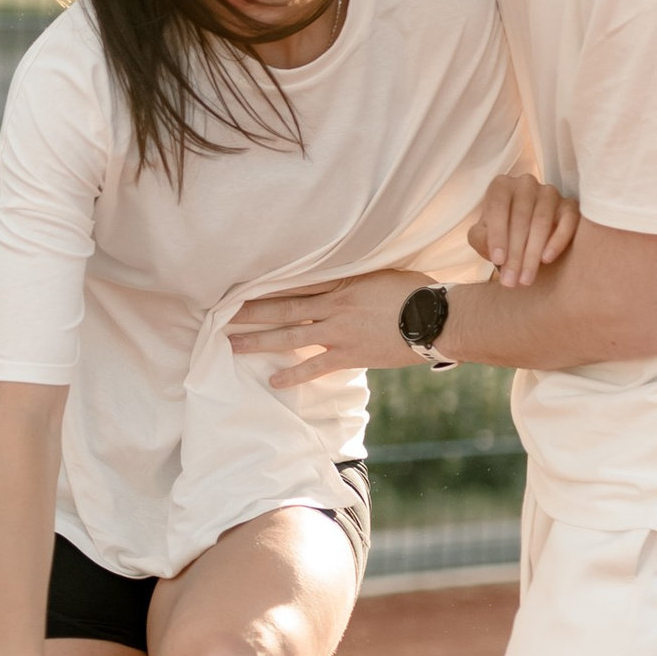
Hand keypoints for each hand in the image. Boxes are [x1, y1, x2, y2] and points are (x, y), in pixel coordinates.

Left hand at [226, 266, 420, 379]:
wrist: (437, 317)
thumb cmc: (415, 292)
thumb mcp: (380, 275)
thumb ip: (354, 279)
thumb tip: (339, 282)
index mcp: (340, 284)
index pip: (293, 285)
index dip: (264, 289)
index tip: (239, 290)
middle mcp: (333, 306)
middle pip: (282, 308)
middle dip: (249, 313)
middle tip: (220, 316)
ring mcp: (339, 332)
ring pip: (290, 336)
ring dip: (259, 341)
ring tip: (232, 345)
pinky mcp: (350, 354)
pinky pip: (315, 366)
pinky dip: (293, 373)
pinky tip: (273, 380)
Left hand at [466, 169, 577, 286]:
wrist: (526, 233)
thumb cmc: (501, 232)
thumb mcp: (482, 235)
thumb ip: (479, 238)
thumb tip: (495, 249)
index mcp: (501, 186)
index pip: (498, 207)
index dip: (497, 235)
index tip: (498, 261)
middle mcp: (526, 184)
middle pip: (521, 218)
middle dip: (515, 253)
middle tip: (511, 280)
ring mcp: (550, 193)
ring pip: (542, 221)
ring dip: (532, 253)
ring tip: (526, 278)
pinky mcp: (570, 205)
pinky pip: (568, 220)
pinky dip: (558, 240)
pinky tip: (546, 259)